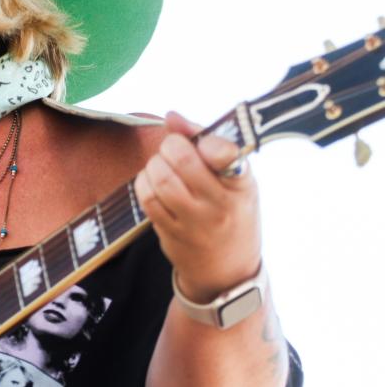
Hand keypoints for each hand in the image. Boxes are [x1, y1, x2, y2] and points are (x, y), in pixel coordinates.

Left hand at [134, 112, 261, 303]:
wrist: (227, 271)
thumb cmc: (230, 211)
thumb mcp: (233, 178)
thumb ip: (203, 141)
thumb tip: (171, 115)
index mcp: (241, 184)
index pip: (225, 154)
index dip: (206, 141)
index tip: (204, 144)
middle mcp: (220, 204)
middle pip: (182, 160)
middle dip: (170, 146)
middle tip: (173, 149)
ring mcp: (194, 222)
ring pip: (161, 179)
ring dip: (155, 165)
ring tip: (163, 166)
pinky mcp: (171, 234)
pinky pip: (147, 199)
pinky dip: (144, 183)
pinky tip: (153, 183)